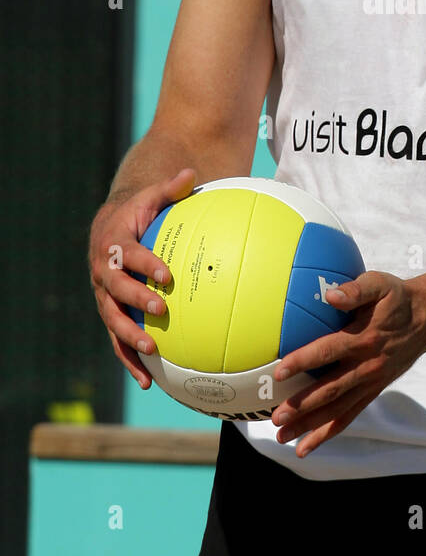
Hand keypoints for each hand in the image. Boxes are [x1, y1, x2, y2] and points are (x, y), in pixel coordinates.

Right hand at [88, 168, 196, 388]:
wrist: (109, 229)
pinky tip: (148, 382)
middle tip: (162, 309)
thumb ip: (171, 189)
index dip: (145, 263)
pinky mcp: (110, 313)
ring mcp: (104, 296)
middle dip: (136, 300)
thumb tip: (191, 174)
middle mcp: (103, 272)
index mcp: (114, 243)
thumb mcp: (152, 197)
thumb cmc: (138, 212)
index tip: (167, 274)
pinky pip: (116, 341)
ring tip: (152, 351)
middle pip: (116, 290)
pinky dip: (129, 361)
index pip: (128, 255)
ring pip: (112, 320)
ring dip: (129, 337)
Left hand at [270, 270, 425, 457]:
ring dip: (309, 425)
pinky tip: (306, 445)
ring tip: (283, 437)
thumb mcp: (380, 283)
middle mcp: (367, 365)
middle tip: (275, 417)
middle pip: (330, 390)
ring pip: (337, 409)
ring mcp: (371, 382)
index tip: (280, 371)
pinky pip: (350, 415)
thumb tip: (330, 294)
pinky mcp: (374, 391)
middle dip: (302, 405)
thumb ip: (356, 289)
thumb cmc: (396, 297)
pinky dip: (328, 432)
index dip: (304, 360)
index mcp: (364, 338)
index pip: (328, 351)